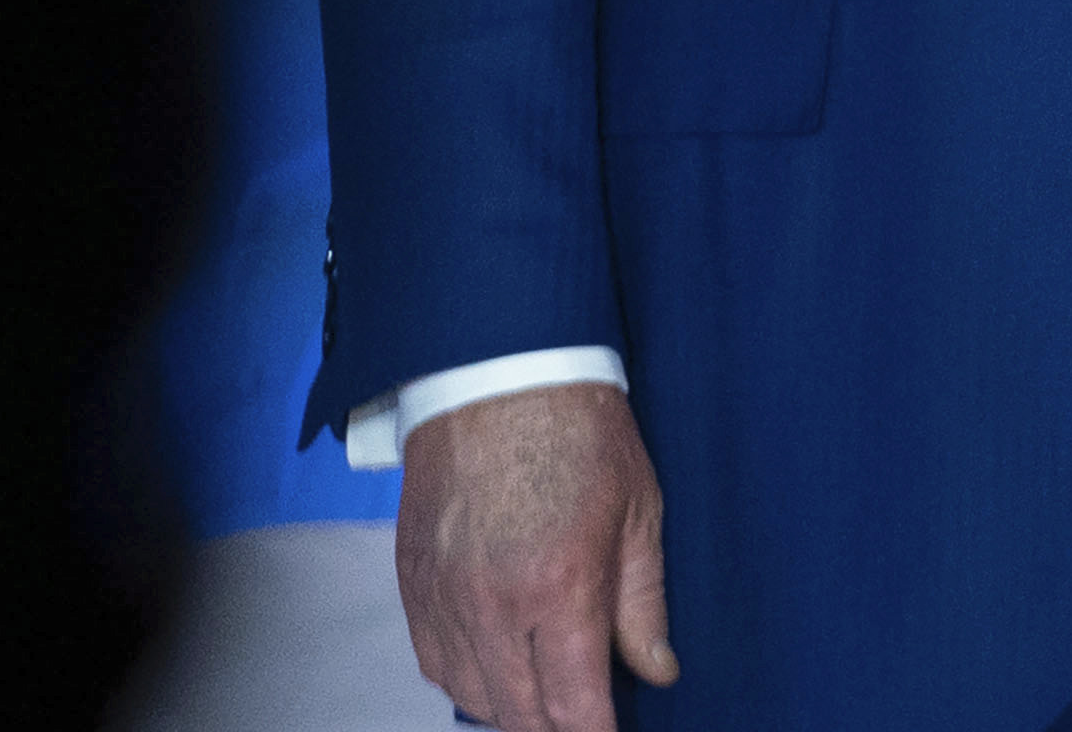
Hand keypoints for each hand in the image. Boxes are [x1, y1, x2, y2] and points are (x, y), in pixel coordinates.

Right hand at [396, 380, 675, 731]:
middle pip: (521, 715)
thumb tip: (658, 670)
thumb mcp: (639, 511)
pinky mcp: (412, 586)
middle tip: (585, 717)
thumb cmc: (578, 433)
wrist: (496, 376)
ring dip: (512, 710)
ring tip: (547, 697)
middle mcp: (494, 607)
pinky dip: (467, 681)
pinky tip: (497, 670)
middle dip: (558, 728)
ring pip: (473, 698)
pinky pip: (434, 666)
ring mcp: (445, 600)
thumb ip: (644, 604)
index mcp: (560, 588)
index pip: (575, 706)